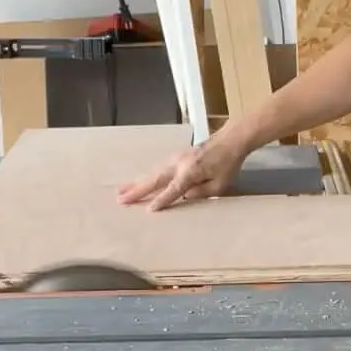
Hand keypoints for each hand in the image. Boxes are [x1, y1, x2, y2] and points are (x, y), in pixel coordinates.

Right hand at [117, 128, 249, 210]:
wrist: (230, 140)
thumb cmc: (228, 165)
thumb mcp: (219, 186)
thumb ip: (200, 193)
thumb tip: (182, 198)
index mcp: (189, 172)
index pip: (172, 190)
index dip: (161, 201)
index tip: (148, 211)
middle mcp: (179, 164)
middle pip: (155, 180)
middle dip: (137, 191)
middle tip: (120, 200)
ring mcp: (176, 159)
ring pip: (153, 173)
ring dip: (137, 183)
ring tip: (121, 191)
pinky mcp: (177, 157)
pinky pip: (159, 169)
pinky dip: (148, 177)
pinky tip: (140, 181)